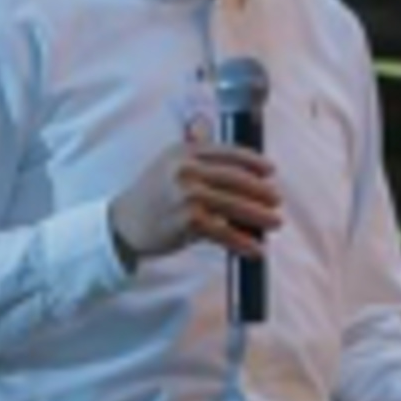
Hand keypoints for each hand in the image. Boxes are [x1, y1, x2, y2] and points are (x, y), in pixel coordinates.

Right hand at [110, 137, 284, 263]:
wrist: (123, 224)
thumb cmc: (153, 196)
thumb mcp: (170, 166)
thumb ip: (200, 159)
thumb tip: (244, 166)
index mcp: (185, 151)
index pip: (228, 152)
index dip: (254, 161)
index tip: (270, 170)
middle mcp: (186, 169)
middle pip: (236, 179)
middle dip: (261, 191)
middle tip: (277, 200)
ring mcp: (187, 194)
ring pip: (235, 205)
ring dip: (260, 216)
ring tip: (275, 222)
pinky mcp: (188, 221)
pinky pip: (224, 232)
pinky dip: (244, 242)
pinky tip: (257, 248)